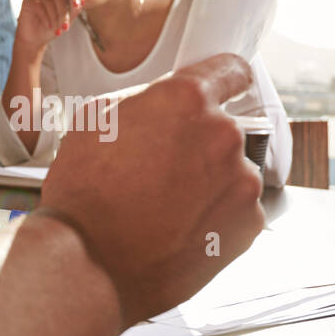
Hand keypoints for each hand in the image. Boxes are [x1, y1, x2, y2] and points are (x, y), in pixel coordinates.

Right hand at [15, 0, 83, 55]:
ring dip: (55, 18)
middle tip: (66, 28)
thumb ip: (75, 10)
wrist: (35, 40)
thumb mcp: (66, 21)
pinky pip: (39, 5)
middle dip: (64, 14)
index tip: (77, 6)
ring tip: (56, 30)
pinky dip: (46, 17)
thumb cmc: (52, 29)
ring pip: (50, 1)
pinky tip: (48, 26)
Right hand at [38, 53, 264, 324]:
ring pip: (230, 172)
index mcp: (187, 99)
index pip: (230, 70)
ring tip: (165, 208)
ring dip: (207, 183)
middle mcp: (223, 135)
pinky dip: (215, 217)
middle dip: (197, 145)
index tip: (225, 88)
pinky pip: (237, 209)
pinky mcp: (249, 223)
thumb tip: (160, 105)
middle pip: (222, 130)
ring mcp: (241, 181)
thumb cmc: (85, 197)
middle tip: (159, 172)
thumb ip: (145, 103)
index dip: (223, 79)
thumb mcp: (96, 121)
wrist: (90, 265)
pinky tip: (179, 228)